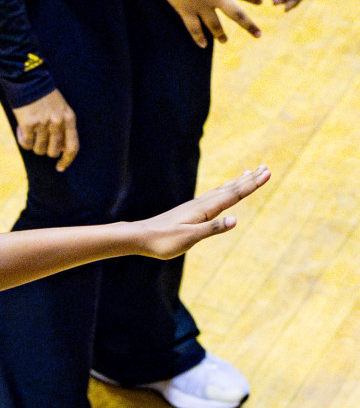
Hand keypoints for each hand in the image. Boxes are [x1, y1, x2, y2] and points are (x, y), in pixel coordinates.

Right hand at [11, 89, 78, 172]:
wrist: (30, 81)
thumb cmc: (45, 98)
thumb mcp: (61, 110)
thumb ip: (64, 129)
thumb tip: (60, 151)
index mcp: (69, 118)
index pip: (72, 147)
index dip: (67, 160)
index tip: (59, 168)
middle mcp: (58, 122)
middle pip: (53, 152)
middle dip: (45, 150)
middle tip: (39, 140)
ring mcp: (43, 124)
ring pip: (38, 149)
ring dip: (33, 144)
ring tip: (31, 131)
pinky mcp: (28, 124)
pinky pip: (26, 144)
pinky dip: (23, 140)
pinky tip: (22, 129)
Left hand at [129, 165, 269, 258]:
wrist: (140, 237)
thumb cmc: (164, 241)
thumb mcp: (189, 238)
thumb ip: (212, 229)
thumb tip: (235, 220)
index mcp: (204, 209)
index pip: (233, 194)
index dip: (251, 184)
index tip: (267, 172)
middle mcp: (201, 204)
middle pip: (230, 188)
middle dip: (249, 179)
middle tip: (266, 167)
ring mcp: (195, 206)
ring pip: (221, 190)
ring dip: (237, 182)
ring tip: (249, 173)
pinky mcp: (189, 211)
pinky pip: (212, 196)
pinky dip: (223, 190)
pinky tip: (222, 191)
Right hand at [148, 0, 262, 45]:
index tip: (260, 2)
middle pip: (236, 14)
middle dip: (248, 25)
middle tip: (258, 35)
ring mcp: (201, 6)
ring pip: (215, 25)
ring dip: (221, 35)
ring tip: (224, 41)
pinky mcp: (186, 11)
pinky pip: (194, 28)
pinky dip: (198, 38)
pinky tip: (203, 45)